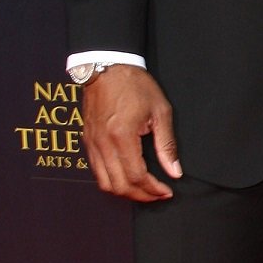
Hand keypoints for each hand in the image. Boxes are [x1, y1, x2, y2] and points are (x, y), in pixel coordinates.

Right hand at [82, 65, 181, 201]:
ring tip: (144, 189)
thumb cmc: (135, 85)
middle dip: (140, 195)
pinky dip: (112, 180)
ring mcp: (92, 144)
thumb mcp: (160, 111)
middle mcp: (103, 144)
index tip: (167, 191)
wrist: (108, 67)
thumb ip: (167, 144)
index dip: (153, 189)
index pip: (137, 176)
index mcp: (122, 136)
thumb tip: (174, 171)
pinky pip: (97, 171)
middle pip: (119, 186)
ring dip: (125, 192)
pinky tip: (127, 176)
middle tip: (157, 194)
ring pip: (105, 183)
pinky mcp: (88, 142)